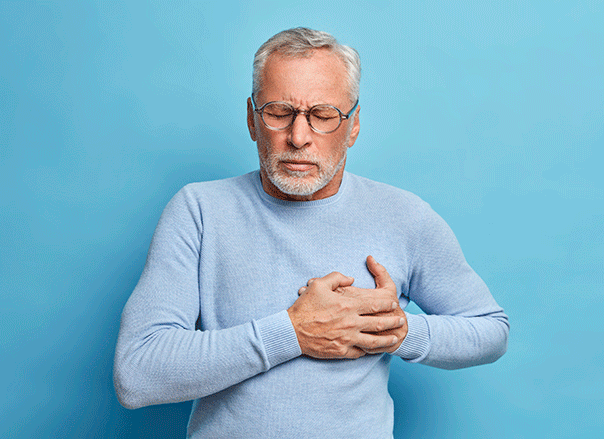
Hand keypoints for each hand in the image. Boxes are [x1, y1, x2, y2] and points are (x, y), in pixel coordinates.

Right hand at [287, 268, 404, 358]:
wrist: (291, 331)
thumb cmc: (304, 307)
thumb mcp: (319, 285)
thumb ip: (337, 277)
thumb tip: (351, 278)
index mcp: (347, 306)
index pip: (374, 304)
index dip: (387, 304)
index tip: (394, 303)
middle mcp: (350, 323)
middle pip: (378, 323)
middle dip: (392, 321)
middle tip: (401, 320)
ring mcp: (346, 339)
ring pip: (373, 340)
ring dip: (386, 339)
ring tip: (395, 337)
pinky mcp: (340, 351)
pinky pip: (359, 352)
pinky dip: (368, 351)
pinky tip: (373, 349)